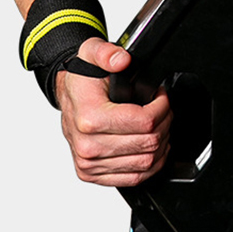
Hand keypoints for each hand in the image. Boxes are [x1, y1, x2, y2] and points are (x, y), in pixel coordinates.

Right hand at [56, 37, 171, 186]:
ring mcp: (89, 163)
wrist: (67, 96)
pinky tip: (151, 147)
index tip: (160, 97)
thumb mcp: (92, 53)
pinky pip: (133, 178)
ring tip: (158, 125)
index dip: (162, 107)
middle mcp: (87, 145)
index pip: (144, 122)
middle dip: (165, 123)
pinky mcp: (92, 174)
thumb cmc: (82, 78)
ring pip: (146, 163)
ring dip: (161, 143)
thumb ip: (108, 53)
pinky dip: (150, 164)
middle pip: (148, 143)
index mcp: (89, 118)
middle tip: (163, 110)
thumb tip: (122, 60)